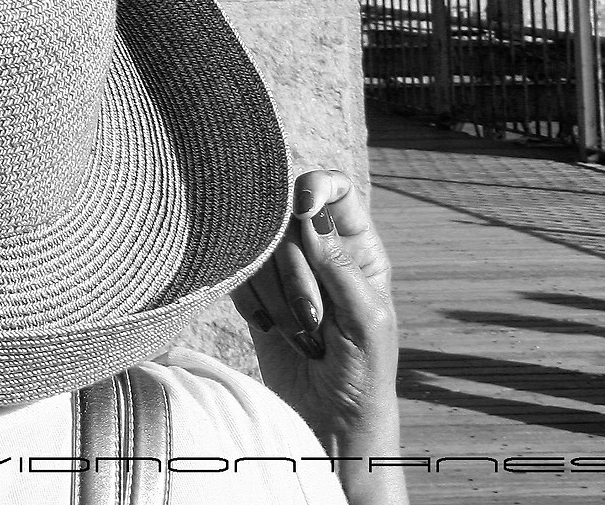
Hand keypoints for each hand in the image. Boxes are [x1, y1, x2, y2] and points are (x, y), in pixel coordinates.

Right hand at [232, 170, 402, 503]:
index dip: (315, 186)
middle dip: (297, 272)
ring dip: (278, 296)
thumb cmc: (363, 371)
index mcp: (358, 248)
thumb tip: (307, 214)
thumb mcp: (366, 319)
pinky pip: (238, 274)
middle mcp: (320, 250)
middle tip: (315, 320)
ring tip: (303, 335)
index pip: (334, 190)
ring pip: (260, 248)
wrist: (330, 418)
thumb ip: (338, 265)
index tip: (303, 210)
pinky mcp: (254, 290)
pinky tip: (276, 331)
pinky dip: (255, 304)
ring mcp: (284, 270)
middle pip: (288, 220)